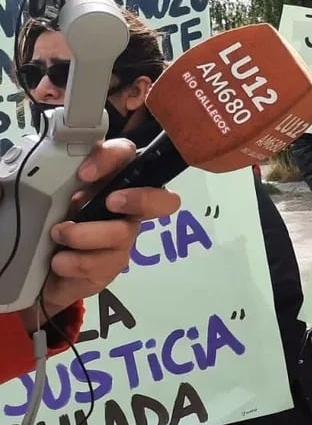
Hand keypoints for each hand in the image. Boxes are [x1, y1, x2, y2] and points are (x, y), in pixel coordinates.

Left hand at [41, 140, 181, 316]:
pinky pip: (101, 265)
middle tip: (111, 202)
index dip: (115, 158)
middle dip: (141, 199)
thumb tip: (63, 169)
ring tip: (58, 234)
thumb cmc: (48, 220)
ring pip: (122, 235)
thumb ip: (59, 175)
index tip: (85, 173)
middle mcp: (127, 210)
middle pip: (163, 200)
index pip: (129, 156)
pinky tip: (58, 261)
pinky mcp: (110, 268)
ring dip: (85, 234)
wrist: (33, 267)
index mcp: (112, 181)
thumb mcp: (48, 191)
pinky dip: (74, 262)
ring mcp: (122, 240)